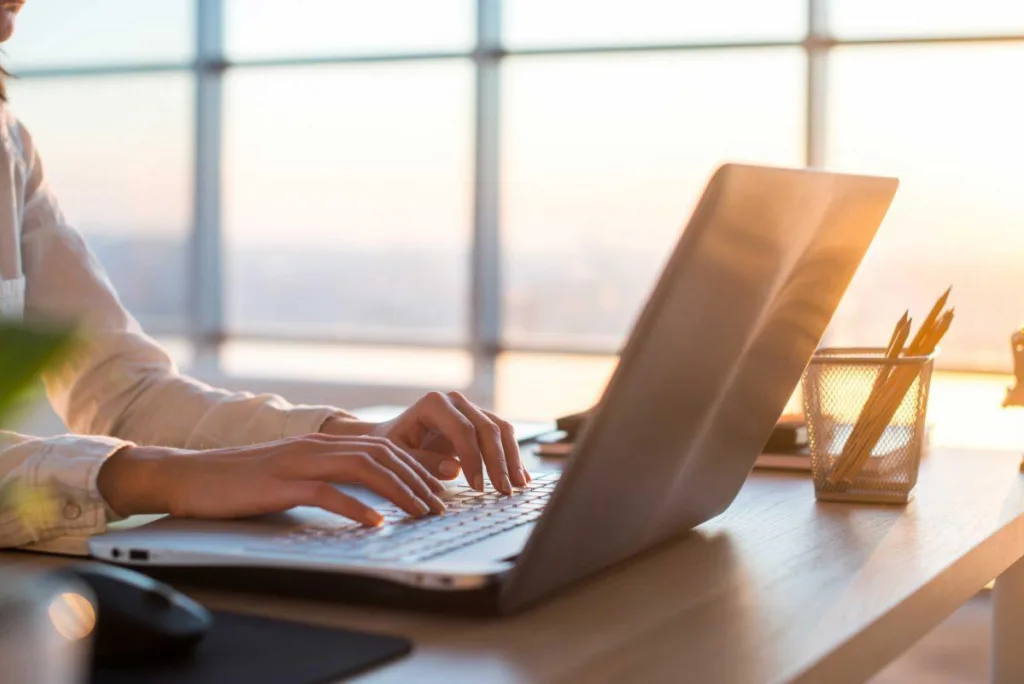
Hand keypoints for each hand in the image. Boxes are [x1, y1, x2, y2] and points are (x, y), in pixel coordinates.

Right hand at [96, 434, 446, 525]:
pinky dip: (355, 508)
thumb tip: (364, 498)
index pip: (382, 447)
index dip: (416, 466)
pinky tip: (375, 524)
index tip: (440, 487)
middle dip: (418, 479)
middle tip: (440, 504)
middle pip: (382, 455)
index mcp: (322, 443)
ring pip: (364, 468)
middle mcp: (316, 446)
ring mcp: (298, 462)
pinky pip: (326, 493)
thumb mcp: (292, 474)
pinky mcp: (280, 483)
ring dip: (399, 491)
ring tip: (422, 512)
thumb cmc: (241, 481)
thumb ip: (326, 478)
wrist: (189, 476)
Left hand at [324, 391, 528, 493]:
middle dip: (498, 462)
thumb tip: (455, 468)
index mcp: (435, 403)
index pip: (464, 430)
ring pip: (501, 430)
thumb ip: (423, 462)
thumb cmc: (393, 446)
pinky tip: (521, 477)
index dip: (474, 459)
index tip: (477, 487)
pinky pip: (503, 435)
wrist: (393, 436)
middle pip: (487, 429)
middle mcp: (456, 401)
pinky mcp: (480, 421)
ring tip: (518, 486)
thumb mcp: (398, 456)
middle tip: (504, 491)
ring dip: (512, 459)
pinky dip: (512, 456)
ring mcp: (471, 408)